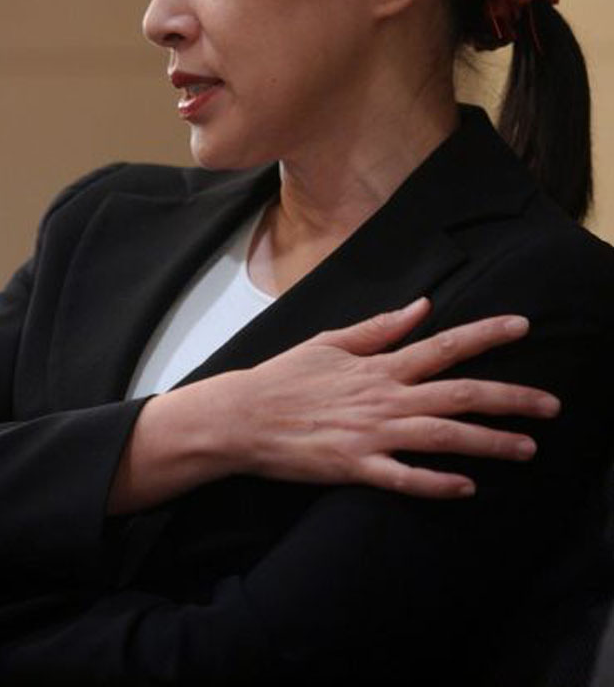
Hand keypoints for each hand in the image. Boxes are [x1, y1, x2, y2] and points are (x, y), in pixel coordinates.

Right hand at [231, 297, 559, 497]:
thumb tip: (422, 305)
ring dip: (488, 442)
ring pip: (442, 437)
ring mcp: (370, 434)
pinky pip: (404, 479)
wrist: (243, 417)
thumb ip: (380, 327)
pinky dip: (437, 484)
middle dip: (509, 398)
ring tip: (528, 448)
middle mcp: (383, 398)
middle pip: (458, 395)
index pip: (443, 344)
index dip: (485, 334)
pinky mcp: (354, 468)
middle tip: (551, 405)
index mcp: (379, 366)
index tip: (523, 326)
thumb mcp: (332, 341)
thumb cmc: (285, 377)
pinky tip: (467, 488)